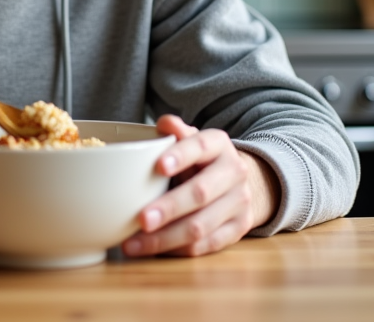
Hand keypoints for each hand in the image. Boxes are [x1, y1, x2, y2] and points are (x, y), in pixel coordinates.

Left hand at [122, 115, 279, 257]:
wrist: (238, 182)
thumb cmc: (201, 160)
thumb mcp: (191, 141)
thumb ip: (176, 133)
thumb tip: (165, 123)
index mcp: (219, 144)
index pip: (200, 146)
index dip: (180, 156)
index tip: (158, 166)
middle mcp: (234, 172)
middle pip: (200, 193)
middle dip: (169, 208)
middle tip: (141, 219)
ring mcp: (240, 202)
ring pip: (201, 226)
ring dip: (165, 238)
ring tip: (133, 243)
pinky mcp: (239, 229)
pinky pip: (205, 245)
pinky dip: (176, 250)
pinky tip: (152, 250)